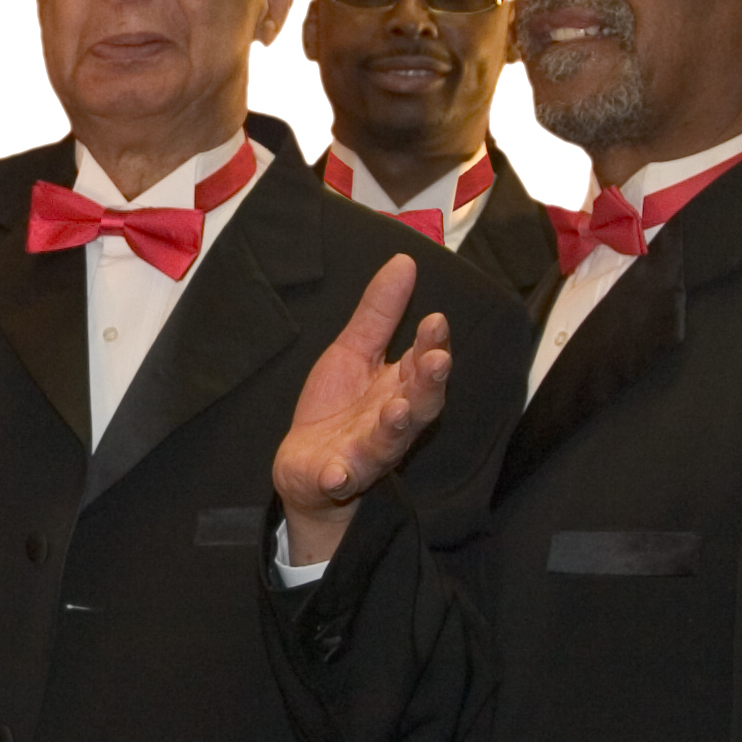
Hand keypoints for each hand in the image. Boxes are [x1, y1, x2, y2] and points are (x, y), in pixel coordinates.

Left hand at [272, 255, 452, 564]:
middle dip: (428, 384)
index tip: (435, 320)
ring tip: (397, 410)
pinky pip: (342, 479)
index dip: (432, 344)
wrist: (306, 466)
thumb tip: (404, 261)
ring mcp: (366, 453)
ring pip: (388, 443)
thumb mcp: (354, 351)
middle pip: (420, 404)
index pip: (423, 363)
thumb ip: (379, 313)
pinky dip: (341, 477)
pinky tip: (337, 473)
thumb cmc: (339, 408)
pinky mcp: (336, 477)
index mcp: (399, 387)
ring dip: (395, 427)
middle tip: (436, 361)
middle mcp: (392, 422)